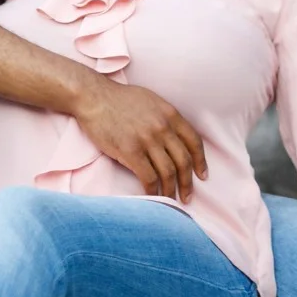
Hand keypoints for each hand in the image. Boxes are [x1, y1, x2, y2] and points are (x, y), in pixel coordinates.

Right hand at [73, 79, 207, 202]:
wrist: (94, 96)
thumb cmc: (120, 99)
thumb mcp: (151, 101)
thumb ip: (166, 118)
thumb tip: (175, 137)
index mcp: (170, 114)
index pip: (194, 141)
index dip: (200, 161)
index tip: (202, 175)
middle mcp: (162, 127)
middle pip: (183, 161)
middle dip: (188, 182)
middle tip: (187, 196)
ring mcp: (147, 139)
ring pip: (168, 172)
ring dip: (171, 190)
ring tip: (171, 200)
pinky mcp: (130, 150)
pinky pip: (148, 177)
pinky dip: (153, 190)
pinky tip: (152, 195)